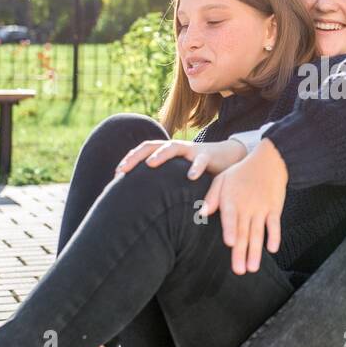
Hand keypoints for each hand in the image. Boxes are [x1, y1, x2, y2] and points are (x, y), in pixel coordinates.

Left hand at [114, 139, 246, 179]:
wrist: (229, 158)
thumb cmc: (201, 170)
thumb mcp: (180, 174)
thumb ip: (166, 182)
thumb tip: (144, 200)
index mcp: (168, 152)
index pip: (144, 150)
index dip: (129, 159)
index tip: (116, 174)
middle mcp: (177, 148)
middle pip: (152, 146)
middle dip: (136, 156)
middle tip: (122, 169)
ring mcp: (193, 150)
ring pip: (174, 147)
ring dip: (161, 155)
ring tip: (151, 165)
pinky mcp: (209, 155)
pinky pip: (201, 160)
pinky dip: (196, 168)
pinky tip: (191, 177)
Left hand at [198, 138, 288, 274]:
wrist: (269, 160)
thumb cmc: (241, 172)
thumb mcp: (223, 179)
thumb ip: (212, 197)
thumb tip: (202, 213)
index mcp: (232, 199)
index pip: (231, 217)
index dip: (231, 230)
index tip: (231, 243)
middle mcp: (247, 205)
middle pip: (244, 231)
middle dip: (241, 252)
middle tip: (239, 271)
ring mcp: (262, 207)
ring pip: (258, 232)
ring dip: (256, 251)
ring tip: (253, 268)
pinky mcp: (274, 208)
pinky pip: (275, 224)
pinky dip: (274, 236)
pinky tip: (272, 249)